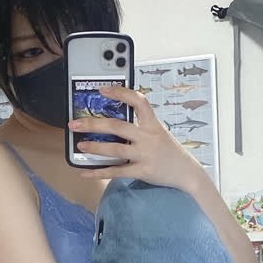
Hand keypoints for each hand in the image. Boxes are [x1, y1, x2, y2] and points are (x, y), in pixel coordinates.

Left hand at [68, 85, 202, 188]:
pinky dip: (99, 172)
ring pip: (114, 149)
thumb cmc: (170, 151)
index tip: (102, 89)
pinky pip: (117, 172)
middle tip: (75, 123)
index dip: (120, 93)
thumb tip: (113, 123)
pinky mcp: (142, 171)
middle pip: (116, 126)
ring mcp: (144, 155)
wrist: (187, 172)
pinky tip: (85, 172)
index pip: (138, 101)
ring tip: (80, 146)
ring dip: (94, 147)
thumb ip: (141, 126)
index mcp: (152, 124)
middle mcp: (147, 137)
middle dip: (93, 124)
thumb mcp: (159, 132)